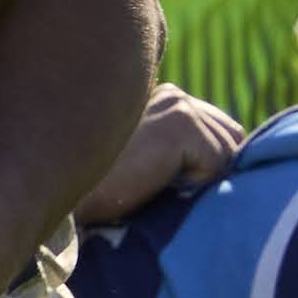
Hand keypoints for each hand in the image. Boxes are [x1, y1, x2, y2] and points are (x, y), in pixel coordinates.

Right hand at [78, 86, 243, 226]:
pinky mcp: (181, 122)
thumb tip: (227, 169)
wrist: (65, 202)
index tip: (177, 190)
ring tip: (158, 190)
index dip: (209, 168)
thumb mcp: (145, 172)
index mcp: (164, 101)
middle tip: (171, 194)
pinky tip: (155, 186)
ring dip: (201, 183)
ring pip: (228, 154)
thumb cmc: (97, 200)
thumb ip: (176, 159)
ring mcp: (177, 104)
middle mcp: (172, 94)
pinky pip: (217, 164)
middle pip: (232, 139)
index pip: (218, 134)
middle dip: (214, 172)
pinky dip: (194, 187)